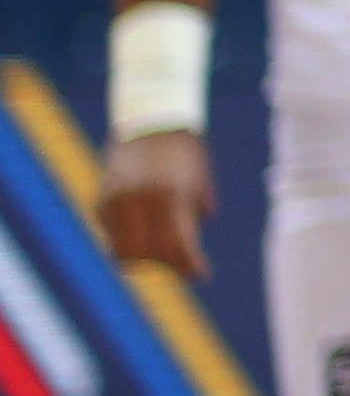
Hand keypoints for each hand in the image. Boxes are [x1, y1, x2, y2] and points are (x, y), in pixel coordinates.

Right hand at [97, 130, 211, 278]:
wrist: (151, 121)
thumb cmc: (184, 152)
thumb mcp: (198, 182)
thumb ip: (193, 218)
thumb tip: (192, 263)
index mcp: (169, 194)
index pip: (176, 244)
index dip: (190, 264)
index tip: (202, 275)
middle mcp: (138, 199)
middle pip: (147, 255)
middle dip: (166, 263)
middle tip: (182, 262)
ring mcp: (115, 200)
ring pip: (123, 251)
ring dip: (144, 256)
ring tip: (162, 249)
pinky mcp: (101, 200)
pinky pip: (113, 235)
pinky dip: (129, 239)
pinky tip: (145, 231)